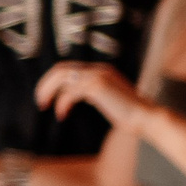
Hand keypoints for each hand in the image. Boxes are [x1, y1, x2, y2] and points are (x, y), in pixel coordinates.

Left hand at [36, 60, 152, 131]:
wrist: (145, 117)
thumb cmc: (127, 113)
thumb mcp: (105, 98)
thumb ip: (90, 92)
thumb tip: (67, 97)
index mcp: (99, 70)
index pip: (67, 68)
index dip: (51, 81)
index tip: (45, 97)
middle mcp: (98, 69)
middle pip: (60, 69)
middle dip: (45, 84)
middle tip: (39, 101)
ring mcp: (98, 76)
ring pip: (62, 77)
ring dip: (48, 91)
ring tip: (44, 106)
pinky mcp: (98, 87)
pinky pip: (70, 92)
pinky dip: (62, 103)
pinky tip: (62, 115)